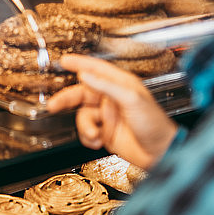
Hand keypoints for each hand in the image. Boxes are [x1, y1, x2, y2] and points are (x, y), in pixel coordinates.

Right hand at [47, 54, 177, 169]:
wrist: (160, 153)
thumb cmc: (154, 124)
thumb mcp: (131, 99)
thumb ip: (106, 86)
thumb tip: (85, 74)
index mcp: (120, 85)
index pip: (96, 69)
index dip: (80, 63)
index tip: (64, 61)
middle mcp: (111, 98)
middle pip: (82, 94)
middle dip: (67, 100)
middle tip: (53, 105)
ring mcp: (107, 116)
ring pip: (83, 116)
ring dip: (85, 126)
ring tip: (95, 134)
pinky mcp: (105, 133)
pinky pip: (86, 132)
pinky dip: (88, 138)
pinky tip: (98, 141)